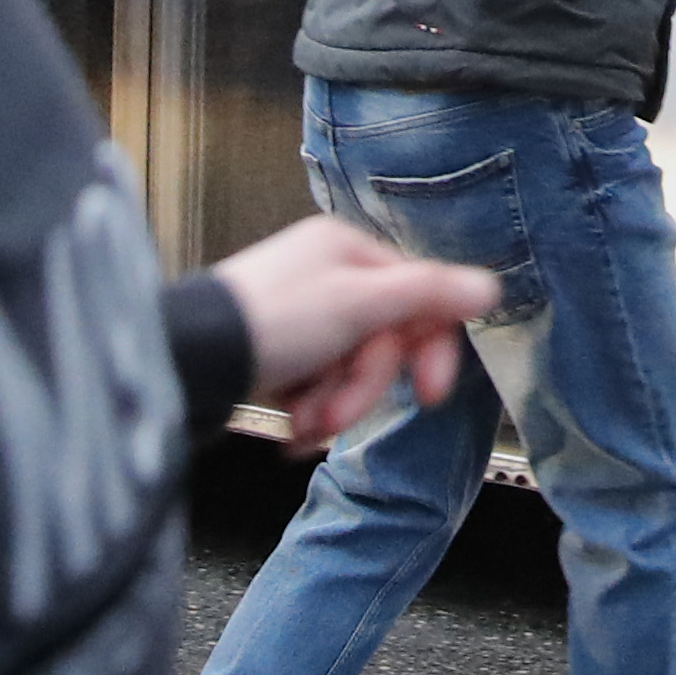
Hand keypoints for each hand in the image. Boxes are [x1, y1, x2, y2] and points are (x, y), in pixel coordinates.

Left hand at [207, 216, 502, 442]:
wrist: (187, 363)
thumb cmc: (267, 323)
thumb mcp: (357, 305)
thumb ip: (427, 295)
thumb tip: (489, 286)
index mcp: (346, 250)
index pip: (416, 298)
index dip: (428, 349)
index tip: (428, 393)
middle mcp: (324, 277)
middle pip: (382, 340)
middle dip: (362, 386)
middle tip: (338, 413)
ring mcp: (299, 317)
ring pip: (350, 370)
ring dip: (334, 405)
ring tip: (304, 423)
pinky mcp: (277, 354)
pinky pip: (318, 387)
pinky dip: (309, 411)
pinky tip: (291, 424)